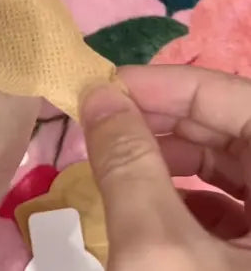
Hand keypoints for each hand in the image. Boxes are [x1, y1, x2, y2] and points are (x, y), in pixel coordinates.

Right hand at [79, 65, 249, 270]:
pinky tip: (146, 201)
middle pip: (234, 129)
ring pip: (231, 166)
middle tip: (104, 116)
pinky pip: (231, 206)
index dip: (172, 85)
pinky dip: (183, 194)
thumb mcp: (157, 250)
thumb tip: (97, 94)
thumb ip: (127, 164)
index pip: (241, 99)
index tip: (109, 86)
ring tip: (118, 155)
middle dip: (165, 118)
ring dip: (170, 154)